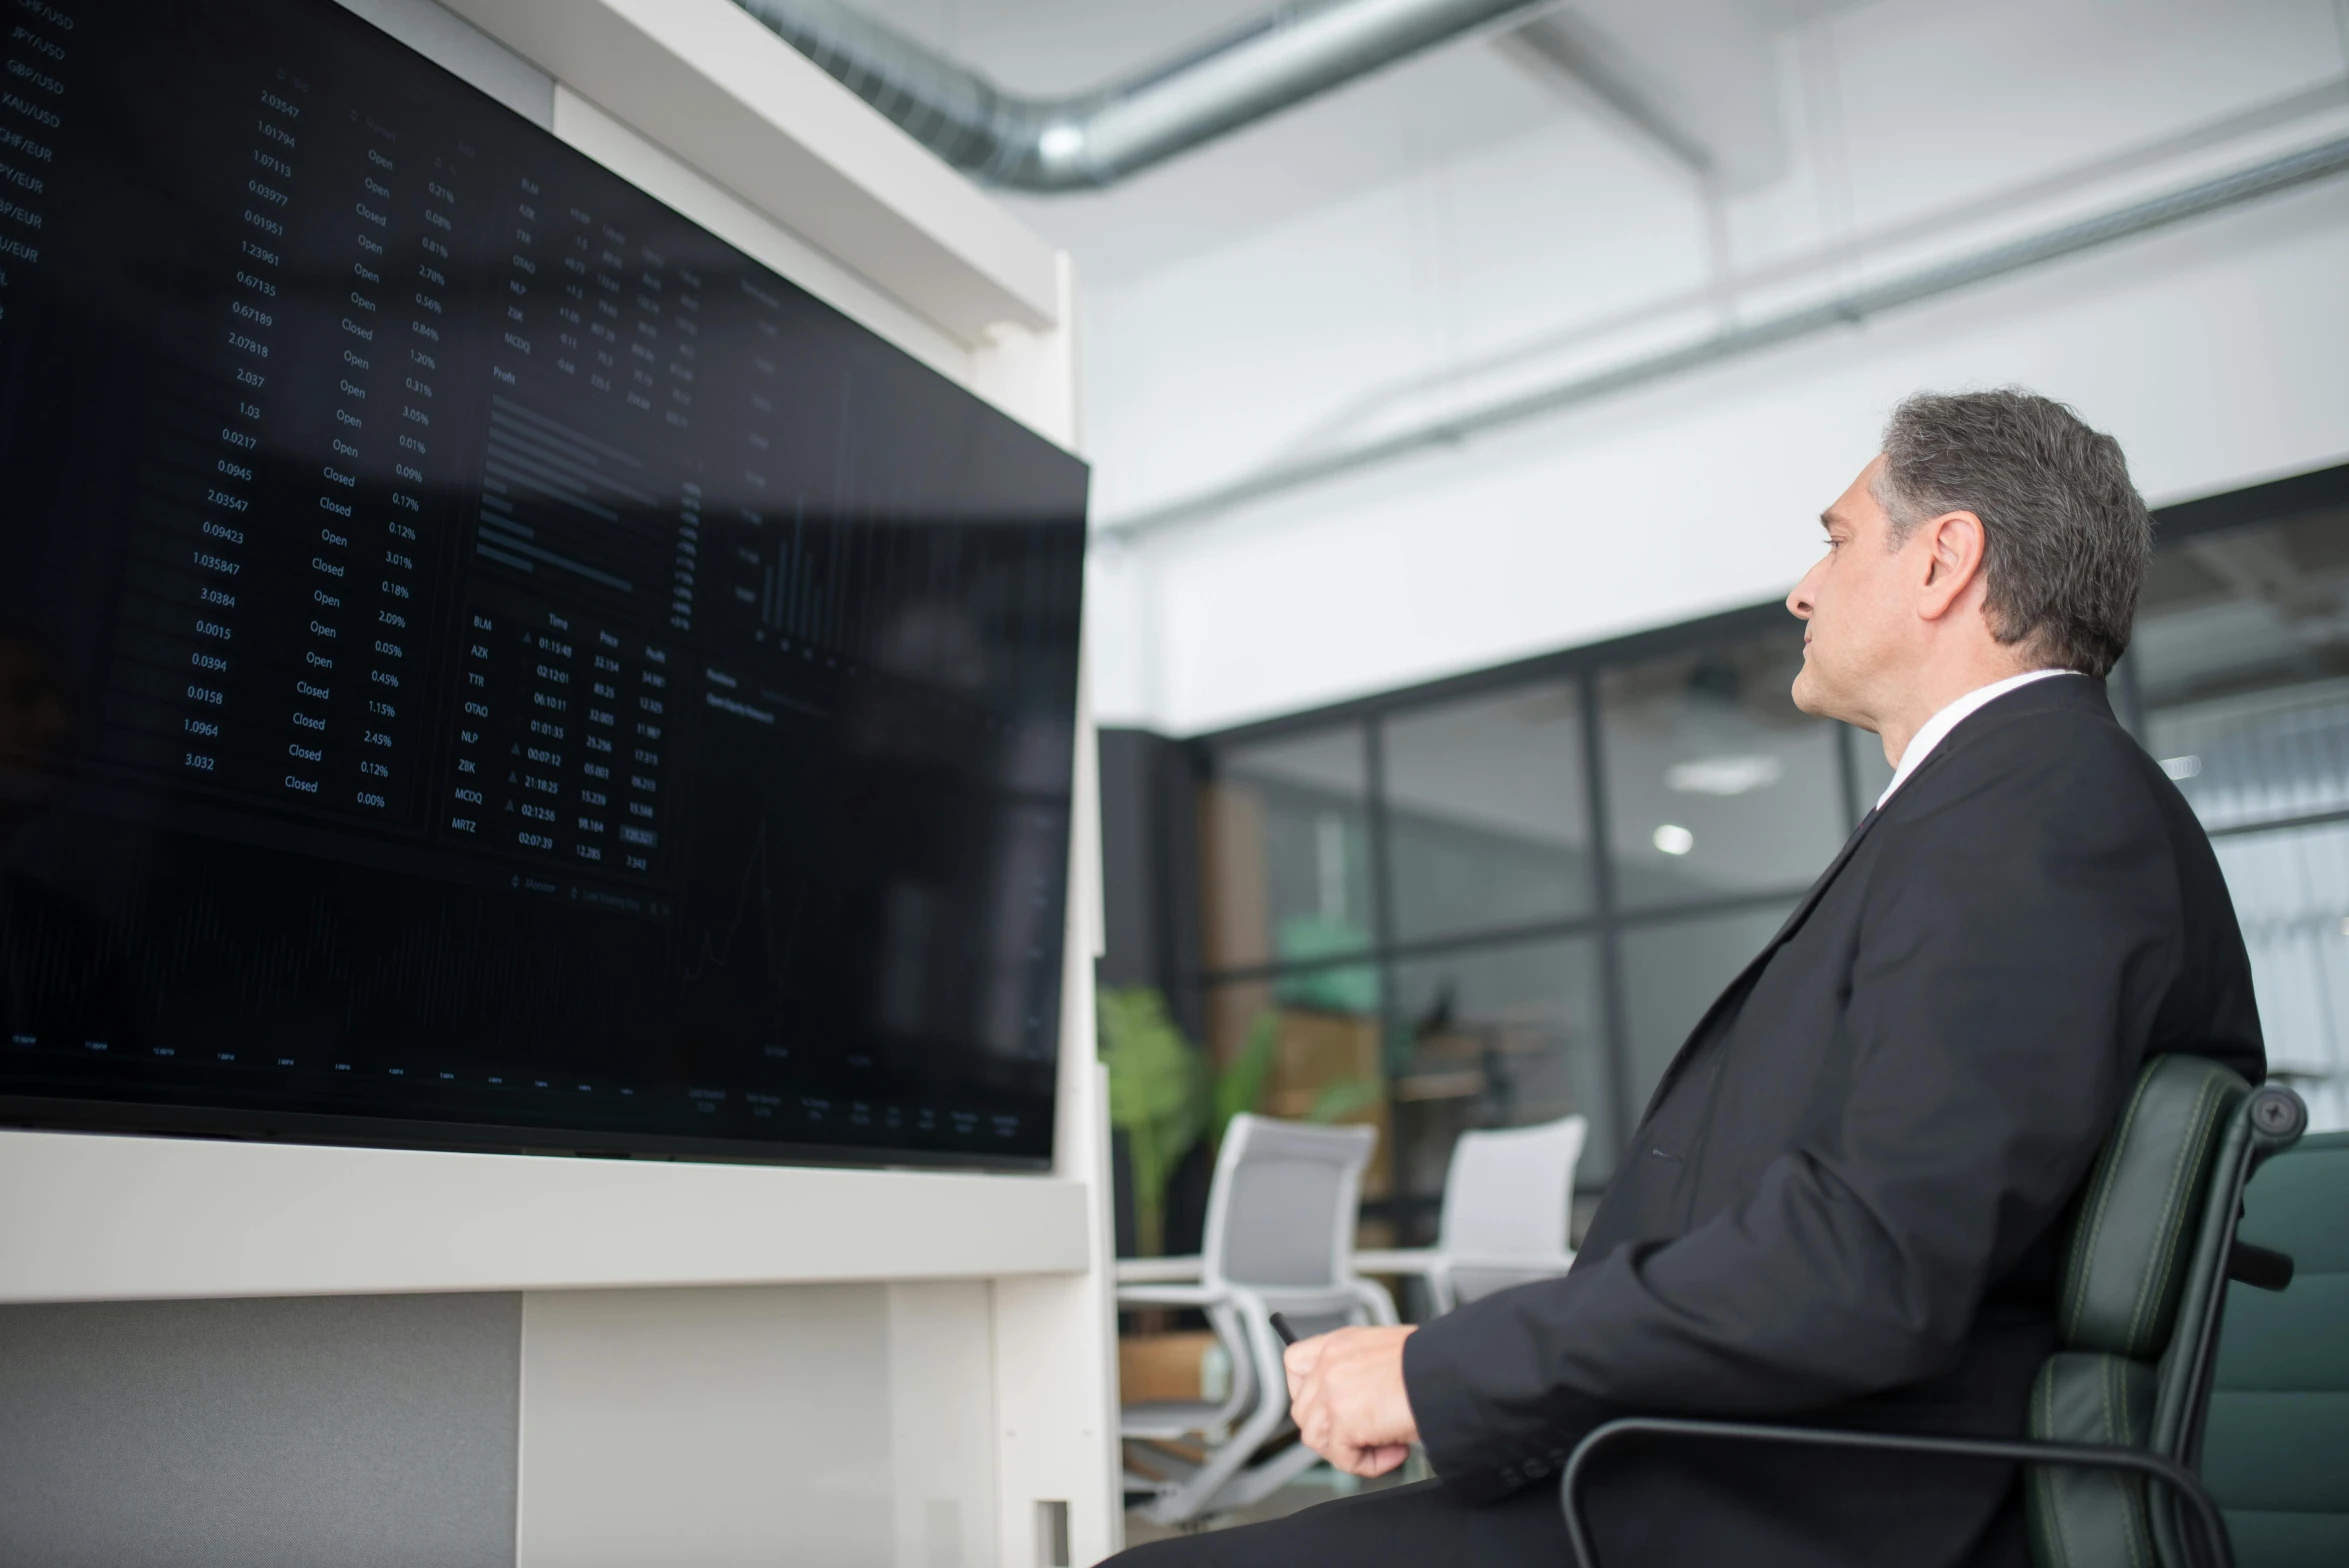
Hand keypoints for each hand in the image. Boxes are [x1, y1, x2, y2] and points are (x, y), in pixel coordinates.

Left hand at [1283, 1324, 1418, 1477]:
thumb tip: (1356, 1404)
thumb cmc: (1431, 1363)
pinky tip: (1396, 1451)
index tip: (1327, 1405)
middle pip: (1303, 1411)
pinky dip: (1369, 1464)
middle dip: (1332, 1429)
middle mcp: (1329, 1364)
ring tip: (1385, 1442)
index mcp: (1339, 1344)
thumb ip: (1359, 1373)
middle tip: (1365, 1432)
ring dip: (1349, 1448)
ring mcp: (1332, 1392)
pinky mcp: (1344, 1421)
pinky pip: (1343, 1459)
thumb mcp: (1384, 1354)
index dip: (1307, 1390)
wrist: (1449, 1370)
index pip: (1295, 1364)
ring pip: (1316, 1438)